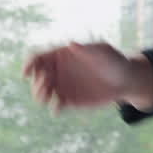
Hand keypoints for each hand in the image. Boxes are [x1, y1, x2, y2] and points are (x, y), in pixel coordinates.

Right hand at [21, 41, 152, 111]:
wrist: (126, 81)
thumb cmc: (115, 61)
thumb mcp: (104, 52)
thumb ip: (88, 50)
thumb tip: (71, 44)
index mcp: (61, 54)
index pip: (37, 57)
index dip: (28, 64)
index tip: (26, 73)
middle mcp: (58, 70)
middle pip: (36, 76)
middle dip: (37, 80)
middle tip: (47, 83)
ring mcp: (62, 86)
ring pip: (41, 92)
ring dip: (39, 95)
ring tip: (48, 96)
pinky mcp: (69, 101)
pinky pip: (55, 106)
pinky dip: (54, 107)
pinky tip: (58, 107)